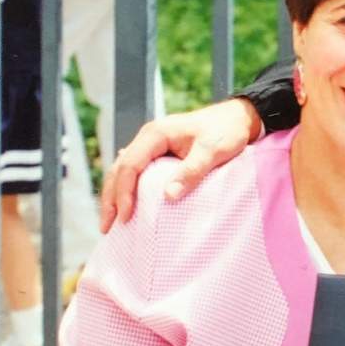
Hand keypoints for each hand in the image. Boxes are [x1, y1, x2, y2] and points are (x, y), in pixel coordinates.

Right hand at [99, 98, 262, 229]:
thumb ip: (191, 171)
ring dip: (115, 195)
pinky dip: (127, 189)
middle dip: (111, 198)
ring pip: (123, 171)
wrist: (237, 118)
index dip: (124, 193)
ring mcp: (151, 145)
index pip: (130, 165)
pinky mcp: (158, 153)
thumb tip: (168, 196)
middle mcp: (148, 138)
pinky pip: (136, 172)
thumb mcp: (212, 151)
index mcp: (155, 134)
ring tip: (111, 221)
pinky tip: (124, 204)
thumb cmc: (226, 131)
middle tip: (106, 227)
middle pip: (119, 169)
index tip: (126, 217)